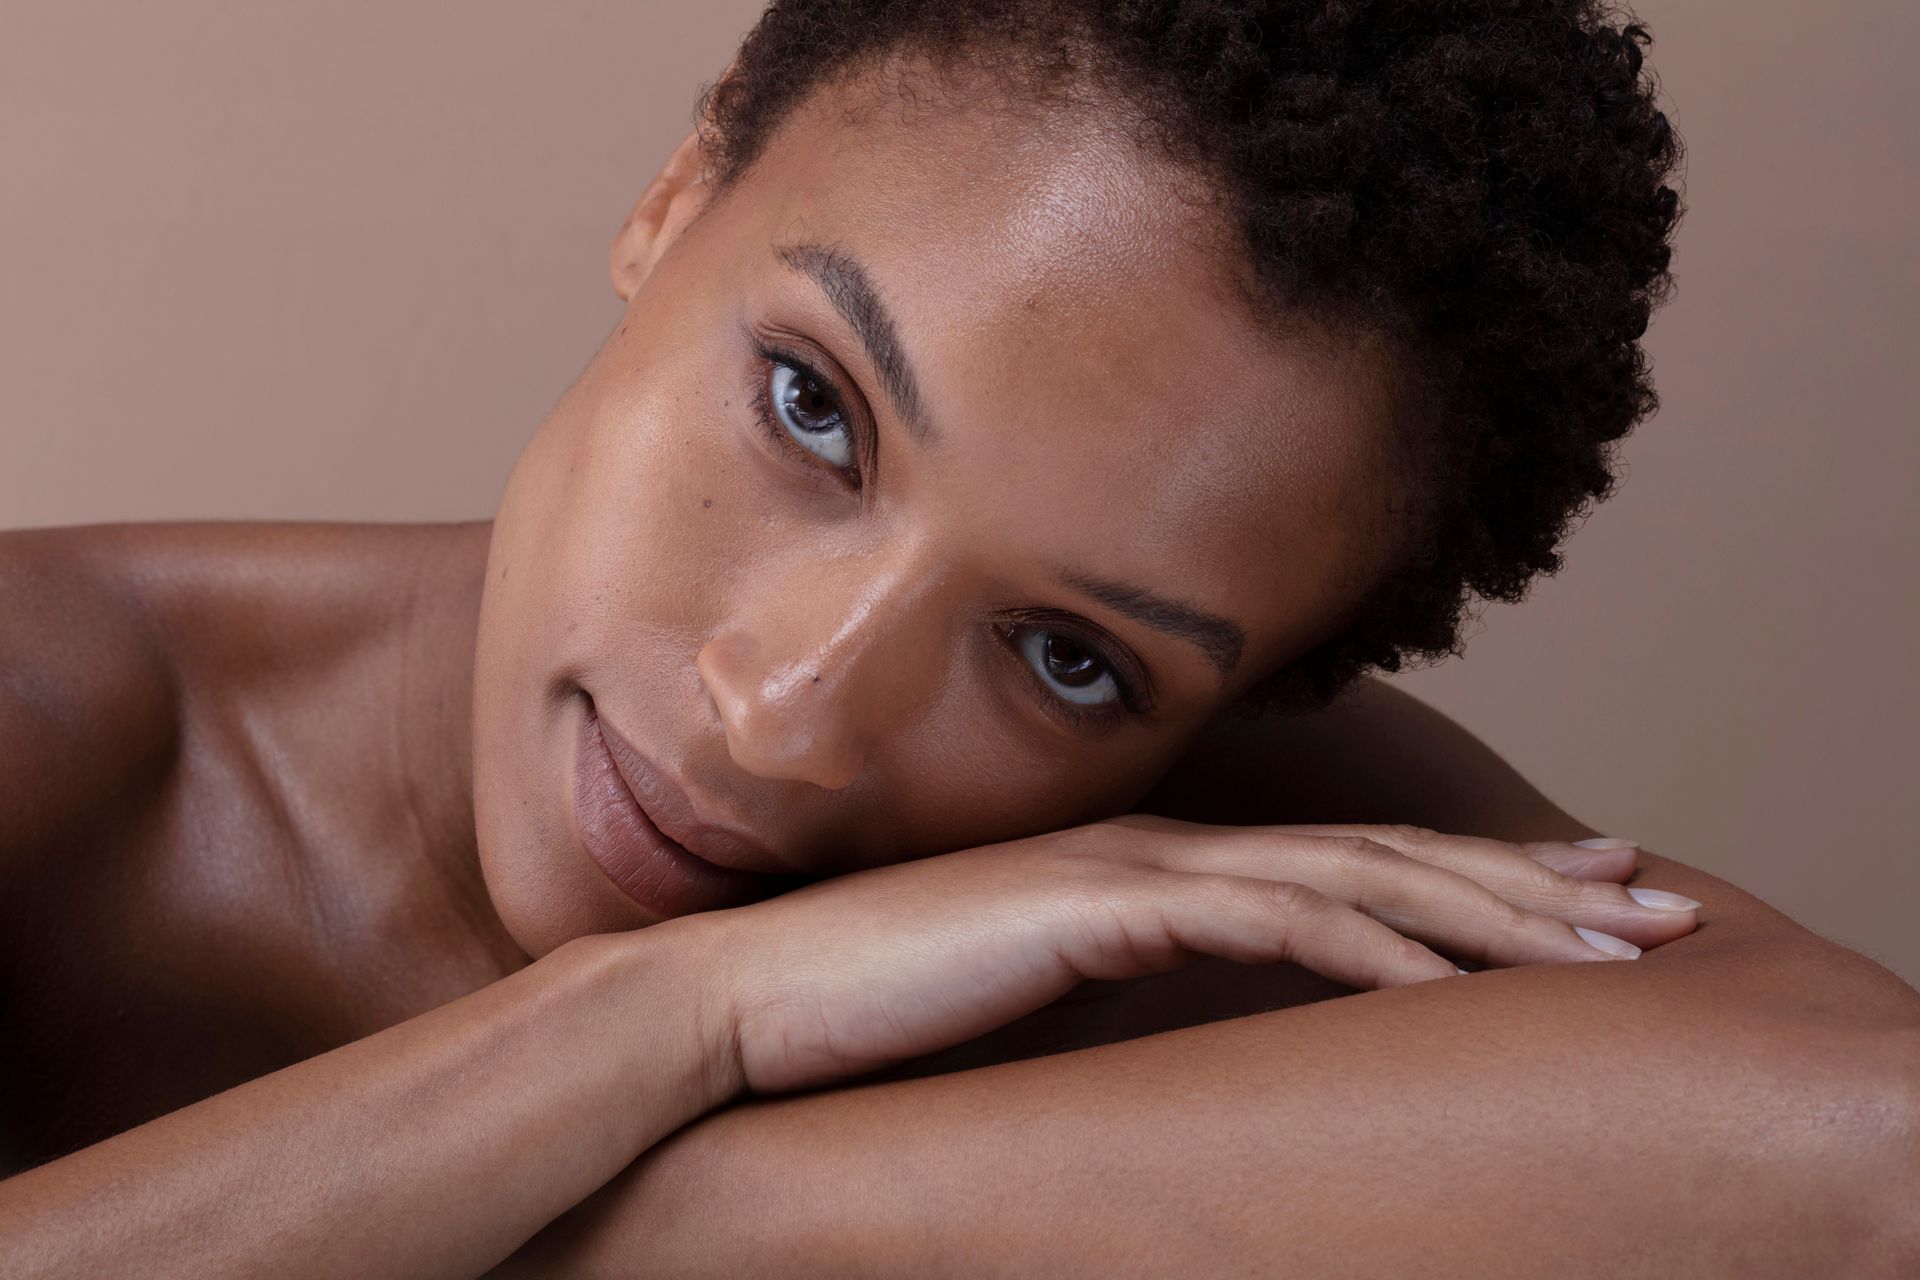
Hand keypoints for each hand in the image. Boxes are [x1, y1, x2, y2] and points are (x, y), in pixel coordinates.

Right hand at [670, 815, 1699, 1095]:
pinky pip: (1271, 926)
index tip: (1577, 898)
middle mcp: (1164, 845)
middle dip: (1532, 883)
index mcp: (1156, 862)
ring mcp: (1133, 867)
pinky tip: (1460, 993)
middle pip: (1388, 856)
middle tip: (1654, 905)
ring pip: (1356, 877)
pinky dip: (1379, 955)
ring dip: (1492, 912)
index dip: (1474, 874)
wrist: (750, 997)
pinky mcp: (1098, 906)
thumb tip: (1199, 1039)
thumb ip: (1118, 995)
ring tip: (1608, 947)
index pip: (1349, 860)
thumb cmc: (875, 1008)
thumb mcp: (1033, 1000)